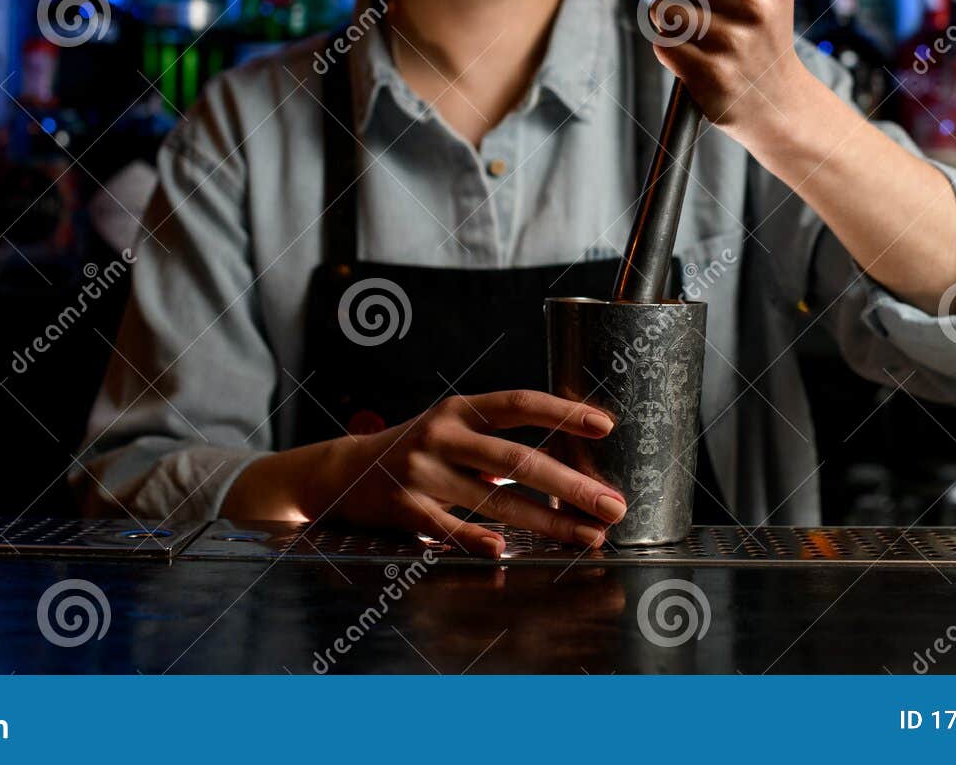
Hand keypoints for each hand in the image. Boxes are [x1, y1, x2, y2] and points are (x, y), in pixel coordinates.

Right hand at [300, 390, 629, 555]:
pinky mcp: (403, 508)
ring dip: (548, 522)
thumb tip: (567, 459)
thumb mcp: (451, 427)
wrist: (342, 471)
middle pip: (517, 460)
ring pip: (495, 500)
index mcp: (460, 409)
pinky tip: (504, 551)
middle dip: (572, 485)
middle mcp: (442, 435)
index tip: (605, 424)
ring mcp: (421, 472)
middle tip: (613, 504)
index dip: (563, 411)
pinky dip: (474, 540)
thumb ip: (497, 439)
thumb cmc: (415, 450)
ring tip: (588, 536)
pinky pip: (446, 528)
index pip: (519, 403)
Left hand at [649, 0, 812, 155]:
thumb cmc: (769, 26)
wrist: (777, 101)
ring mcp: (735, 44)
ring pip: (663, 9)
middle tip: (696, 2)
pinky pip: (662, 45)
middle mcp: (757, 6)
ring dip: (670, 19)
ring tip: (698, 30)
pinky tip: (695, 55)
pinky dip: (670, 49)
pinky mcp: (712, 78)